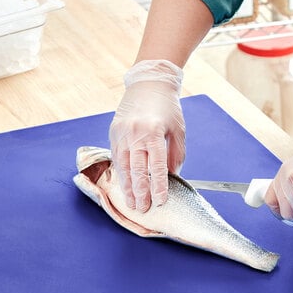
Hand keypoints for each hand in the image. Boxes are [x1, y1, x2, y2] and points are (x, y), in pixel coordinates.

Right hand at [109, 59, 185, 211]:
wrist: (148, 83)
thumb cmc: (167, 108)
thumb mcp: (178, 130)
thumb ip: (175, 155)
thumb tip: (172, 177)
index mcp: (153, 132)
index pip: (157, 166)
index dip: (158, 186)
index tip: (160, 201)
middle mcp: (135, 134)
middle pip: (137, 170)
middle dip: (141, 193)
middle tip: (143, 209)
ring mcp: (122, 134)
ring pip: (124, 167)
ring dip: (127, 188)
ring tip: (132, 204)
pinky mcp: (114, 134)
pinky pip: (117, 160)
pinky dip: (121, 175)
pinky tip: (124, 187)